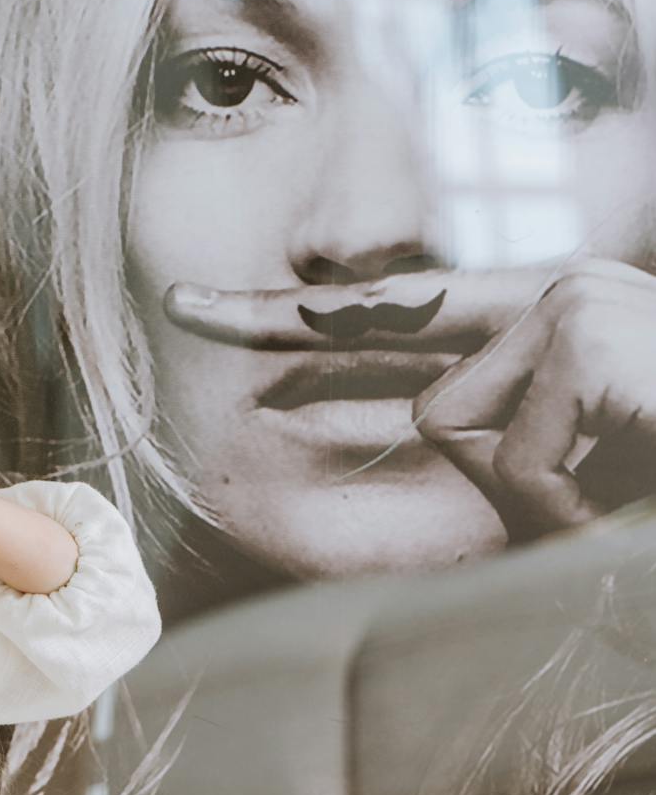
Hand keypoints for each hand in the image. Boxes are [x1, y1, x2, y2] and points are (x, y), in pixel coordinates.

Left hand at [166, 259, 655, 536]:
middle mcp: (561, 289)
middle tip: (623, 483)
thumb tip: (420, 438)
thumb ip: (494, 454)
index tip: (184, 303)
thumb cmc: (653, 485)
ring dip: (550, 502)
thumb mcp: (575, 478)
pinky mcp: (591, 333)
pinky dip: (571, 505)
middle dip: (514, 486)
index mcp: (546, 319)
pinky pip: (514, 455)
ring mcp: (579, 301)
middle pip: (432, 413)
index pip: (393, 314)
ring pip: (464, 434)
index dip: (284, 315)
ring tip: (638, 485)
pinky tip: (637, 478)